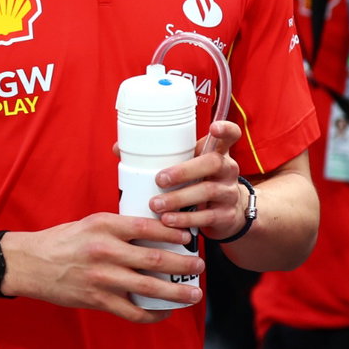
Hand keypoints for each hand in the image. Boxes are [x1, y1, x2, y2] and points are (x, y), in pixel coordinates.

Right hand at [7, 214, 204, 321]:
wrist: (31, 263)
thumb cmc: (62, 241)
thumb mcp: (90, 224)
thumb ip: (118, 229)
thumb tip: (153, 234)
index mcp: (104, 225)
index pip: (147, 227)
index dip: (173, 232)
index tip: (188, 236)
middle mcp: (105, 250)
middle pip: (156, 259)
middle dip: (184, 264)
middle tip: (200, 266)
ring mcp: (103, 278)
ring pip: (150, 287)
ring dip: (177, 292)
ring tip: (194, 293)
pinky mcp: (98, 300)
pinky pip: (134, 311)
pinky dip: (153, 314)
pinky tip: (165, 312)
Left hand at [148, 120, 248, 240]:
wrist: (227, 213)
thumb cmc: (200, 181)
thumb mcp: (188, 164)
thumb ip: (161, 154)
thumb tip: (118, 148)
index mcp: (217, 152)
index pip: (230, 135)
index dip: (225, 129)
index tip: (214, 127)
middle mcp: (227, 170)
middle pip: (213, 163)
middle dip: (184, 171)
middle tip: (160, 179)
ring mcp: (229, 193)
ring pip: (207, 192)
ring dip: (178, 199)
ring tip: (156, 205)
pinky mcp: (226, 216)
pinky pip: (206, 217)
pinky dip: (185, 219)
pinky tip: (169, 221)